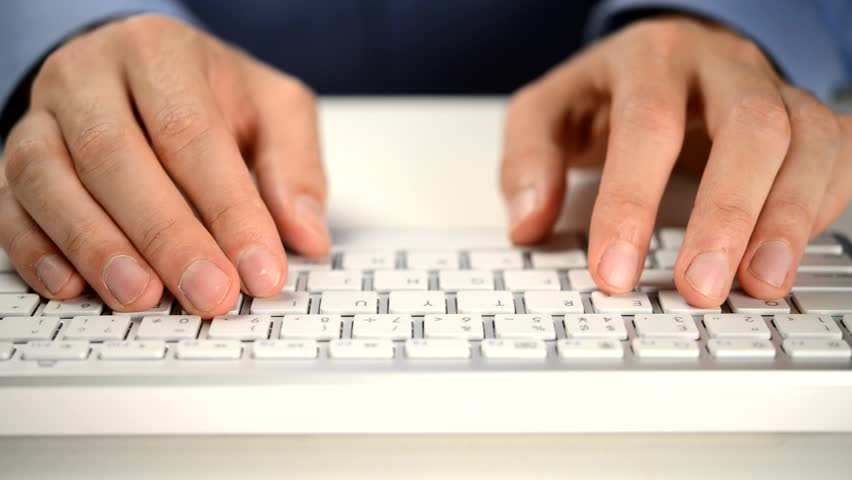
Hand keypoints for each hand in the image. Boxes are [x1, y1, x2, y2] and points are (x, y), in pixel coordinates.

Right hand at [0, 15, 329, 316]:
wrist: (141, 72)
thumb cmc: (211, 95)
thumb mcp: (272, 110)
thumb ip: (295, 168)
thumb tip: (306, 236)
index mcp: (159, 52)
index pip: (191, 134)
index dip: (228, 209)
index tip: (261, 269)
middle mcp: (89, 77)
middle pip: (115, 156)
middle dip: (167, 237)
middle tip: (211, 295)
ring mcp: (41, 117)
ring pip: (49, 180)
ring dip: (97, 248)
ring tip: (144, 298)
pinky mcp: (13, 162)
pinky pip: (10, 206)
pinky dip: (38, 252)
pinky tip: (74, 288)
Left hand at [500, 16, 851, 306]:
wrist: (671, 57)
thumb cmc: (607, 94)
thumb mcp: (548, 112)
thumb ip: (527, 159)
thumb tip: (528, 223)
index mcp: (649, 58)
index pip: (646, 124)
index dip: (631, 201)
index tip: (613, 272)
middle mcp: (721, 67)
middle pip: (748, 127)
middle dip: (726, 214)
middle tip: (699, 288)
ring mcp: (775, 90)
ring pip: (806, 141)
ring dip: (788, 220)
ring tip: (758, 287)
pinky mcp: (810, 119)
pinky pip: (837, 156)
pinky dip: (821, 209)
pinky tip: (786, 259)